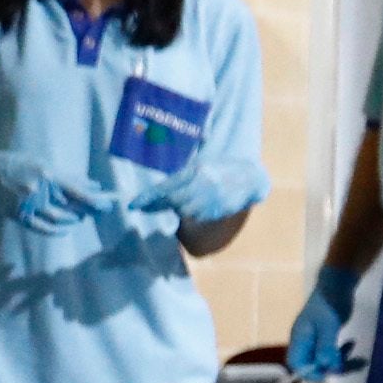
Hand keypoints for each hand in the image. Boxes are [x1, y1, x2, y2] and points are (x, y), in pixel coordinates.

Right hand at [0, 151, 113, 231]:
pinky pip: (42, 228)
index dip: (93, 200)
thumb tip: (94, 185)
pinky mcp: (19, 215)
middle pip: (69, 206)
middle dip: (86, 210)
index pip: (76, 190)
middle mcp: (38, 189)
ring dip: (72, 220)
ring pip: (57, 218)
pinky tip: (65, 230)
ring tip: (79, 217)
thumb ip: (69, 177)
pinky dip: (56, 231)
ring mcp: (27, 204)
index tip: (107, 206)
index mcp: (47, 173)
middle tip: (98, 211)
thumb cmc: (20, 166)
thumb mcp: (44, 165)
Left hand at [129, 158, 271, 224]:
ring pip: (186, 211)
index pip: (167, 186)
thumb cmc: (220, 168)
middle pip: (174, 201)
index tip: (132, 205)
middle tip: (148, 206)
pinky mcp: (220, 210)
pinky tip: (200, 204)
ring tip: (187, 199)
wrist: (250, 176)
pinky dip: (194, 213)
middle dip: (161, 204)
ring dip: (181, 209)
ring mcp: (213, 199)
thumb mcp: (200, 166)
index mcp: (196, 170)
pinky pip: (199, 216)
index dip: (148, 197)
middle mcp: (204, 184)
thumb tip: (157, 194)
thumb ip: (181, 178)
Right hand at [287, 266, 361, 379]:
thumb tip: (324, 366)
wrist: (337, 284)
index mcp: (300, 338)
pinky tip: (353, 344)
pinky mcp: (325, 337)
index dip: (309, 373)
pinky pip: (332, 352)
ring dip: (342, 362)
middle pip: (313, 365)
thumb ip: (325, 346)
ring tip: (360, 360)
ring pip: (325, 360)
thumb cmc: (330, 302)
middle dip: (332, 368)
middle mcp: (305, 341)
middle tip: (352, 366)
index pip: (296, 363)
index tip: (328, 374)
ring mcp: (315, 339)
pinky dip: (344, 353)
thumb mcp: (329, 325)